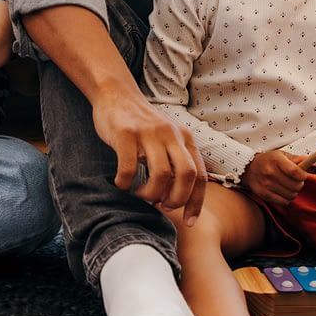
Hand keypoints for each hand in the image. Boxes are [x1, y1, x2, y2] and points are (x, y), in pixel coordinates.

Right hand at [97, 89, 207, 225]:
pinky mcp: (125, 133)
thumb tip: (178, 196)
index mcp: (184, 138)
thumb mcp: (167, 136)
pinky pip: (129, 168)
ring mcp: (148, 133)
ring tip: (139, 194)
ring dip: (150, 194)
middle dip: (176, 200)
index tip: (188, 222)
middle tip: (161, 205)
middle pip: (186, 176)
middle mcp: (171, 134)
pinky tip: (120, 183)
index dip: (196, 203)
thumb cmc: (141, 123)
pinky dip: (125, 183)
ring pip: (160, 175)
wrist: (116, 93)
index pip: (199, 176)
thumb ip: (176, 159)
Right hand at [239, 150, 307, 206]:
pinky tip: (282, 192)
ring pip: (291, 195)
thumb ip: (296, 159)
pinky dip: (286, 199)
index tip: (302, 175)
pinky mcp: (264, 194)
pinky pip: (284, 202)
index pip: (295, 171)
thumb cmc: (268, 161)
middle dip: (299, 184)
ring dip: (293, 192)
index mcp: (276, 160)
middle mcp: (270, 172)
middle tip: (295, 181)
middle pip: (295, 185)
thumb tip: (311, 161)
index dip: (303, 176)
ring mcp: (266, 184)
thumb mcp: (281, 155)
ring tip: (288, 186)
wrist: (247, 169)